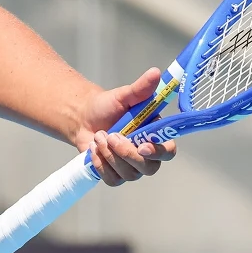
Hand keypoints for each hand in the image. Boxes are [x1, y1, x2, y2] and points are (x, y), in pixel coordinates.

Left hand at [74, 67, 176, 186]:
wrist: (83, 118)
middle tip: (110, 135)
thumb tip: (156, 72)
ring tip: (99, 137)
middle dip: (126, 153)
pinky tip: (94, 150)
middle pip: (148, 168)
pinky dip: (100, 164)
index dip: (159, 152)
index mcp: (155, 137)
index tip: (142, 146)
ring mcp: (131, 169)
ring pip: (128, 174)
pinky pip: (111, 179)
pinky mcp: (114, 176)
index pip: (168, 152)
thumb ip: (141, 88)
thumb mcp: (123, 96)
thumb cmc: (107, 107)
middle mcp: (147, 156)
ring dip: (109, 155)